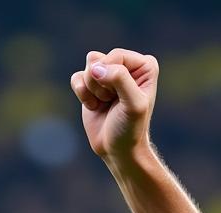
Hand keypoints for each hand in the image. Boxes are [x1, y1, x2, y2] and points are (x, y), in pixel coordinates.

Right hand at [70, 49, 157, 163]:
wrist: (118, 150)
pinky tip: (94, 106)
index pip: (117, 55)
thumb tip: (95, 67)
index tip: (118, 98)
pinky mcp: (91, 84)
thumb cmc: (130, 129)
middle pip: (100, 60)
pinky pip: (76, 78)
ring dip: (92, 89)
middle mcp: (126, 65)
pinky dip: (82, 94)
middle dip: (101, 84)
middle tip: (112, 102)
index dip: (111, 77)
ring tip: (105, 104)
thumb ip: (120, 79)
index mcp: (144, 65)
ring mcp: (108, 74)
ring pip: (88, 67)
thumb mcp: (133, 105)